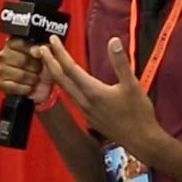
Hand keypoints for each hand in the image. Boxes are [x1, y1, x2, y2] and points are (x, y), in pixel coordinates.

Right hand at [0, 37, 53, 103]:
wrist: (42, 85)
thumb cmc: (43, 66)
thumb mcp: (47, 53)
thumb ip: (43, 47)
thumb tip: (39, 49)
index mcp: (13, 43)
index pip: (20, 43)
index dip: (33, 50)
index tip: (40, 55)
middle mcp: (4, 54)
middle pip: (22, 60)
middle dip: (35, 67)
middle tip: (39, 69)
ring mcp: (2, 69)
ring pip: (20, 75)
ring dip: (32, 79)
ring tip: (35, 78)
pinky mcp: (2, 83)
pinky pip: (15, 87)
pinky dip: (26, 88)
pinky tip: (29, 86)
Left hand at [38, 35, 161, 153]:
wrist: (141, 141)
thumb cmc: (138, 115)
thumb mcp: (132, 84)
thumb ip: (120, 62)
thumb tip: (113, 41)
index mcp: (93, 92)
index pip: (70, 68)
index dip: (59, 53)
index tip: (52, 41)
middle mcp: (85, 102)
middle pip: (60, 79)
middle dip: (49, 62)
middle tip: (41, 49)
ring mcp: (86, 111)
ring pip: (64, 90)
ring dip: (55, 74)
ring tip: (50, 63)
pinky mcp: (89, 118)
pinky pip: (71, 98)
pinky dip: (64, 86)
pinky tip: (67, 84)